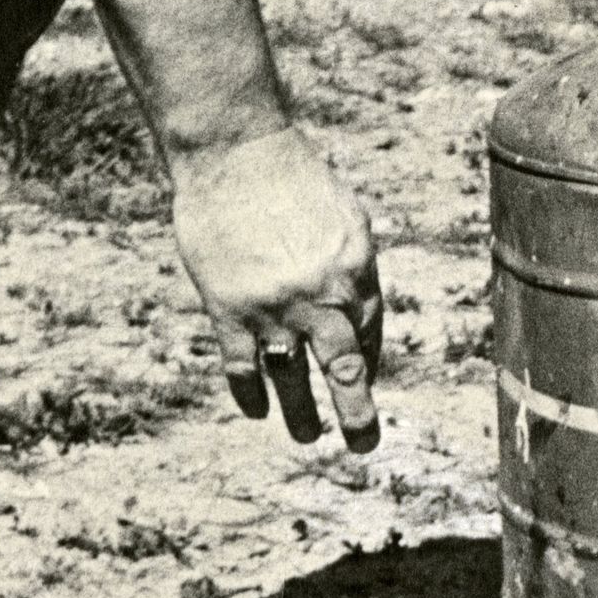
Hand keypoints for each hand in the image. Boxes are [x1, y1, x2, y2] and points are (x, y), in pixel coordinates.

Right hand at [169, 125, 383, 451]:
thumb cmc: (294, 179)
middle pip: (343, 369)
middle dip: (356, 413)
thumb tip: (353, 319)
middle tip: (364, 443)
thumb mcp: (344, 219)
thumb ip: (351, 270)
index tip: (359, 376)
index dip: (365, 360)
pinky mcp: (229, 309)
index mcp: (355, 270)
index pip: (368, 334)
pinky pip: (242, 367)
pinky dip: (250, 393)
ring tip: (309, 435)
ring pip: (292, 379)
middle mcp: (319, 294)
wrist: (236, 153)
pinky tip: (257, 409)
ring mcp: (273, 306)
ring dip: (302, 415)